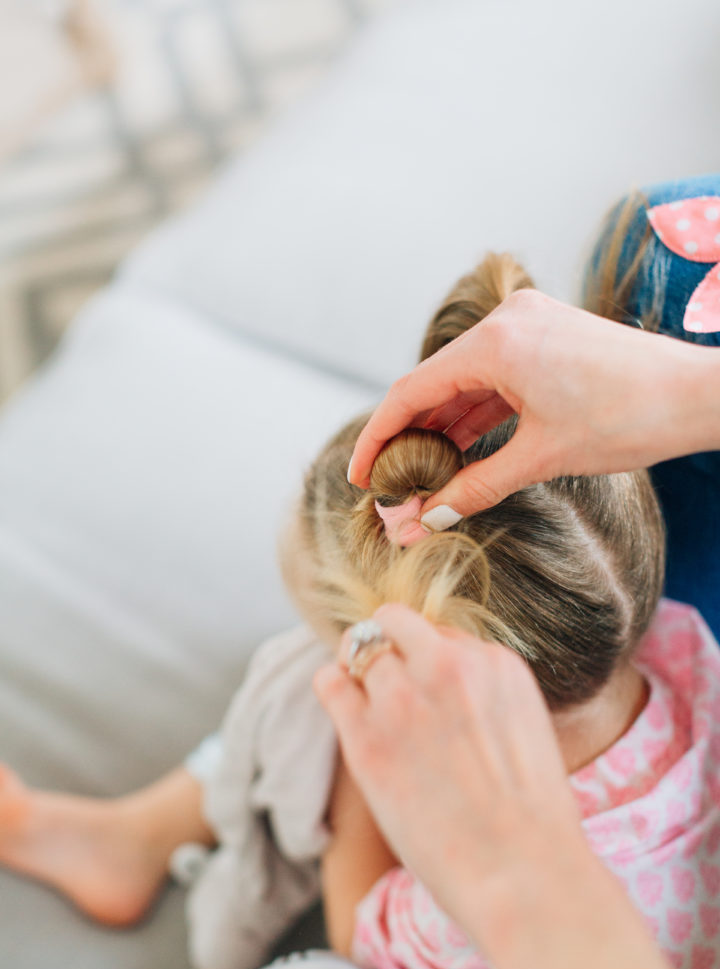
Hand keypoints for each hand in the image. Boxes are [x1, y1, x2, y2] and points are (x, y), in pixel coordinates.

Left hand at [313, 603, 586, 946]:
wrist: (522, 873)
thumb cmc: (530, 819)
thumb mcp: (525, 729)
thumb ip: (485, 695)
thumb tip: (446, 690)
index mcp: (495, 663)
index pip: (442, 634)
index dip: (430, 661)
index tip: (432, 693)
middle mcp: (447, 667)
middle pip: (395, 624)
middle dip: (389, 646)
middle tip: (389, 685)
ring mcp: (403, 699)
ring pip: (359, 647)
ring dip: (361, 672)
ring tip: (371, 708)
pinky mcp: (366, 738)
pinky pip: (329, 682)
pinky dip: (334, 688)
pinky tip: (347, 711)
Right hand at [348, 290, 719, 524]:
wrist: (698, 395)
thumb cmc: (628, 418)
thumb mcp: (541, 458)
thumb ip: (474, 488)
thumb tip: (424, 520)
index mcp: (496, 342)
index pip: (410, 391)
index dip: (377, 437)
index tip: (359, 476)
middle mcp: (506, 323)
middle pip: (432, 385)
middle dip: (409, 440)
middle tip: (390, 487)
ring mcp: (527, 327)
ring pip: (463, 383)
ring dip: (442, 430)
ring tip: (422, 479)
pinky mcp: (545, 340)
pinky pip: (493, 379)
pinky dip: (475, 416)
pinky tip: (459, 452)